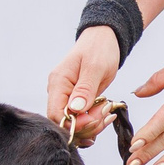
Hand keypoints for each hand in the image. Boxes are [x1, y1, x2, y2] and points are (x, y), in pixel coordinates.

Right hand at [46, 27, 122, 146]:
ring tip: (107, 111)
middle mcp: (58, 91)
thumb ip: (85, 90)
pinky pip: (81, 118)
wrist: (104, 39)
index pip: (56, 114)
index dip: (74, 124)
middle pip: (64, 122)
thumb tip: (75, 110)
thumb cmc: (99, 48)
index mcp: (58, 82)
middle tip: (105, 114)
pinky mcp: (76, 100)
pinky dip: (94, 120)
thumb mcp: (95, 67)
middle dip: (86, 125)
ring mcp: (66, 96)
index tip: (94, 120)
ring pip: (74, 123)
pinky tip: (105, 113)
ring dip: (92, 124)